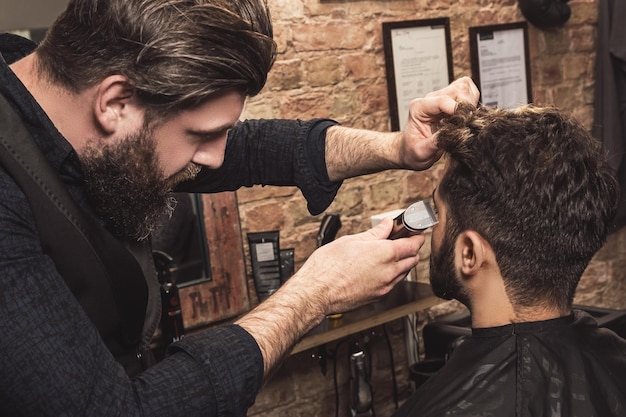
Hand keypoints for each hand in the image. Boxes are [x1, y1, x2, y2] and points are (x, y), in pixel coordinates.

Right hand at [287, 217, 424, 315]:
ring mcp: (384, 286)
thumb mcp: (352, 241)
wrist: (316, 292)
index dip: (417, 236)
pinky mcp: (377, 297)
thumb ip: (375, 233)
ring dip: (403, 263)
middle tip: (403, 241)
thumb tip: (386, 225)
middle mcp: (389, 272)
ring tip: (389, 254)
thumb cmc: (328, 267)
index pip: (413, 245)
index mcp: (386, 254)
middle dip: (412, 250)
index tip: (416, 232)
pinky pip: (393, 284)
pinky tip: (379, 269)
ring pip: (404, 273)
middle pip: (413, 260)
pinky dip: (392, 275)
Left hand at [398, 76, 479, 169]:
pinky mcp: (451, 101)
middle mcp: (430, 99)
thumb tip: (456, 133)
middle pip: (458, 89)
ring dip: (471, 103)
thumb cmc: (413, 151)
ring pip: (465, 87)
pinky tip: (466, 119)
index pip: (443, 101)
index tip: (465, 124)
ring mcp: (441, 98)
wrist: (411, 151)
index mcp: (419, 108)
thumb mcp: (421, 152)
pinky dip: (473, 103)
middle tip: (466, 125)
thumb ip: (437, 142)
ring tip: (466, 121)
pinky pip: (468, 93)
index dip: (458, 111)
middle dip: (466, 107)